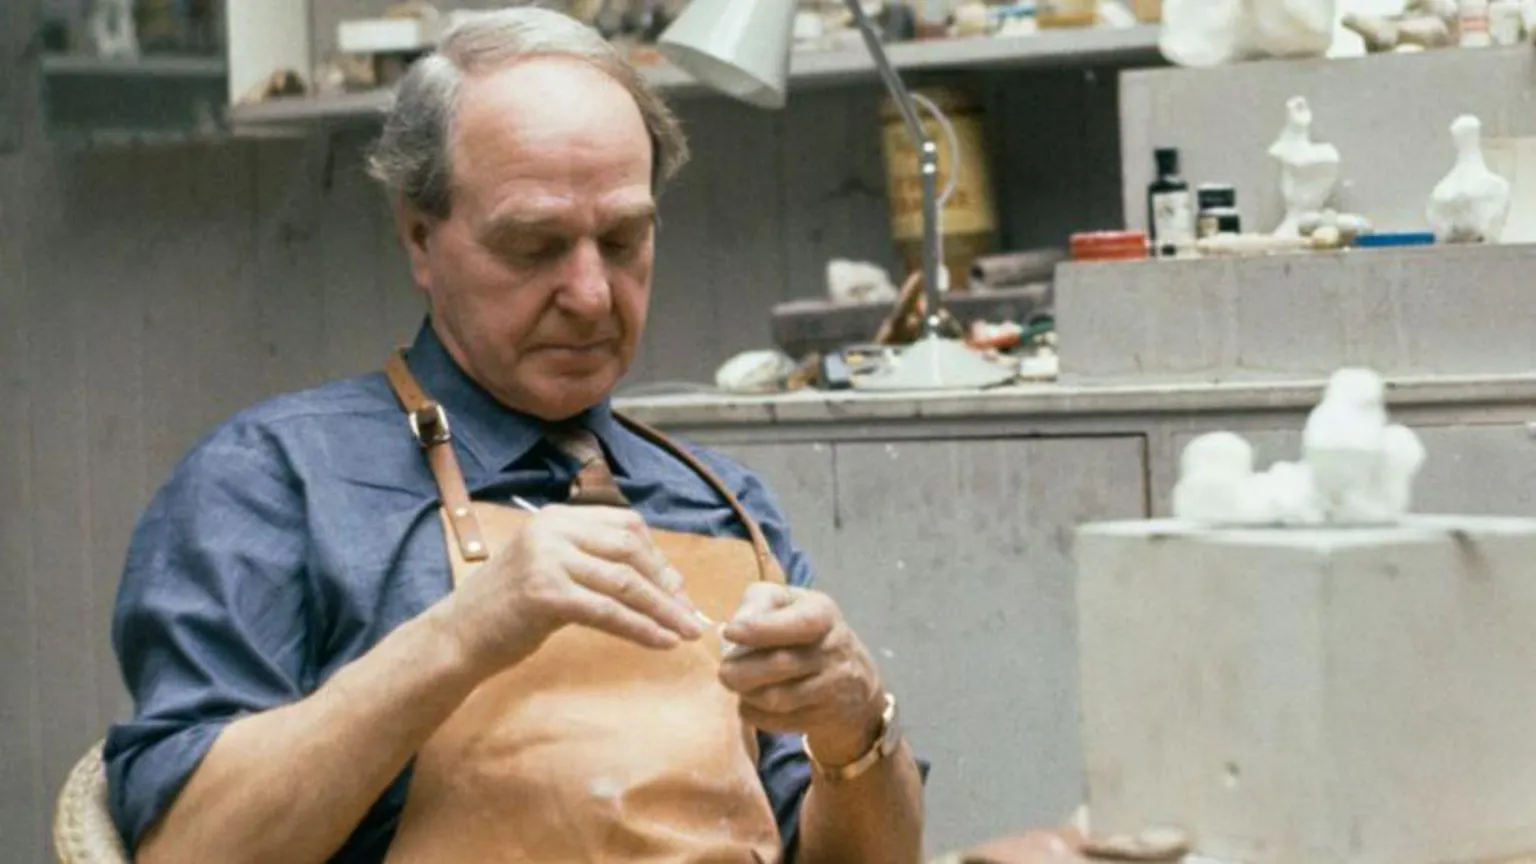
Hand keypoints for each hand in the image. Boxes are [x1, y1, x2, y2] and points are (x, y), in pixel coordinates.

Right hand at [444, 505, 703, 677]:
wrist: (456, 637)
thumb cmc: (507, 610)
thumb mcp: (552, 570)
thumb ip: (597, 566)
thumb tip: (667, 578)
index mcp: (557, 517)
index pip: (625, 524)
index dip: (658, 556)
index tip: (677, 588)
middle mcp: (553, 529)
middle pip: (631, 548)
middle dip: (666, 583)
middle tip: (688, 613)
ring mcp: (547, 559)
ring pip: (625, 582)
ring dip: (663, 609)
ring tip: (687, 632)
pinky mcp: (546, 594)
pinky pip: (608, 612)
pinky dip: (641, 628)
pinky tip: (662, 643)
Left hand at [718, 583, 886, 766]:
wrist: (855, 683)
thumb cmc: (807, 633)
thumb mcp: (791, 605)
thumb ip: (760, 603)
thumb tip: (734, 629)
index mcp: (823, 613)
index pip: (797, 623)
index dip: (759, 628)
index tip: (729, 632)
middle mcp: (833, 650)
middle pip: (781, 664)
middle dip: (742, 670)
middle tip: (724, 671)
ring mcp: (832, 687)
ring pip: (777, 697)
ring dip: (747, 693)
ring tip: (739, 686)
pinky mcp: (824, 718)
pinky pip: (778, 721)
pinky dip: (756, 714)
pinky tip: (752, 703)